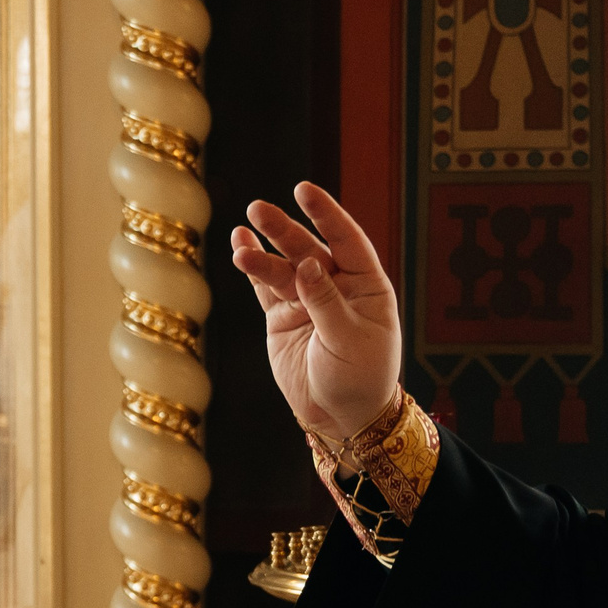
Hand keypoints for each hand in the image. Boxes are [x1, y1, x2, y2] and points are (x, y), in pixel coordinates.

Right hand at [232, 182, 404, 441]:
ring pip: (282, 268)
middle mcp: (337, 285)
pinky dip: (253, 270)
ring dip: (261, 255)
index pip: (347, 240)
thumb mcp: (350, 340)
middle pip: (308, 248)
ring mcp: (307, 300)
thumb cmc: (361, 378)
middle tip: (258, 209)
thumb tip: (309, 263)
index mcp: (368, 285)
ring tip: (240, 246)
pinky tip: (240, 246)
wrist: (342, 417)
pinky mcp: (283, 317)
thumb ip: (326, 301)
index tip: (303, 191)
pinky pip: (265, 288)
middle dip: (284, 230)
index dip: (326, 214)